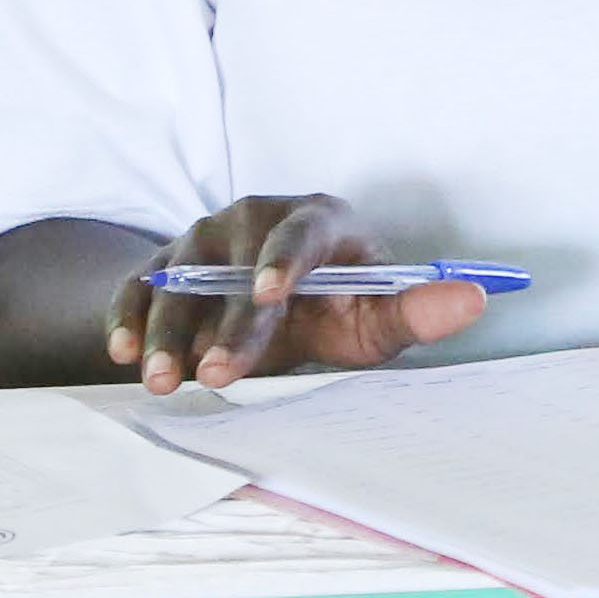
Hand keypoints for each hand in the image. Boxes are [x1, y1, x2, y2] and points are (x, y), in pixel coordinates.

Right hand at [108, 194, 490, 391]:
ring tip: (162, 379)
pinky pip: (135, 287)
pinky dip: (126, 317)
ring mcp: (202, 238)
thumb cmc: (334, 309)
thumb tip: (476, 301)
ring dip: (167, 330)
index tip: (273, 295)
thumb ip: (418, 311)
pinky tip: (122, 354)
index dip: (285, 261)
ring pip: (178, 279)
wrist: (266, 302)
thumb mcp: (375, 316)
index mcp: (319, 220)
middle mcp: (255, 218)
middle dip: (225, 322)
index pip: (303, 231)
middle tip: (217, 373)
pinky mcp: (160, 265)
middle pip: (234, 262)